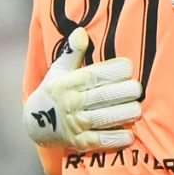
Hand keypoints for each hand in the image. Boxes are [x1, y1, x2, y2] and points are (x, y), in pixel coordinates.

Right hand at [21, 28, 141, 150]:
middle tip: (137, 89)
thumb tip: (80, 31)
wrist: (36, 125)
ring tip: (137, 109)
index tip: (128, 67)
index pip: (93, 75)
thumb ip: (72, 52)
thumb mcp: (59, 70)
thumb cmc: (56, 92)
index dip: (113, 70)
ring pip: (104, 118)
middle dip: (124, 92)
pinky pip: (100, 141)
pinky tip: (129, 135)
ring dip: (124, 114)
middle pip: (103, 96)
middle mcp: (71, 103)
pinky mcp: (79, 143)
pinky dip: (115, 139)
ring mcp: (75, 124)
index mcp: (68, 83)